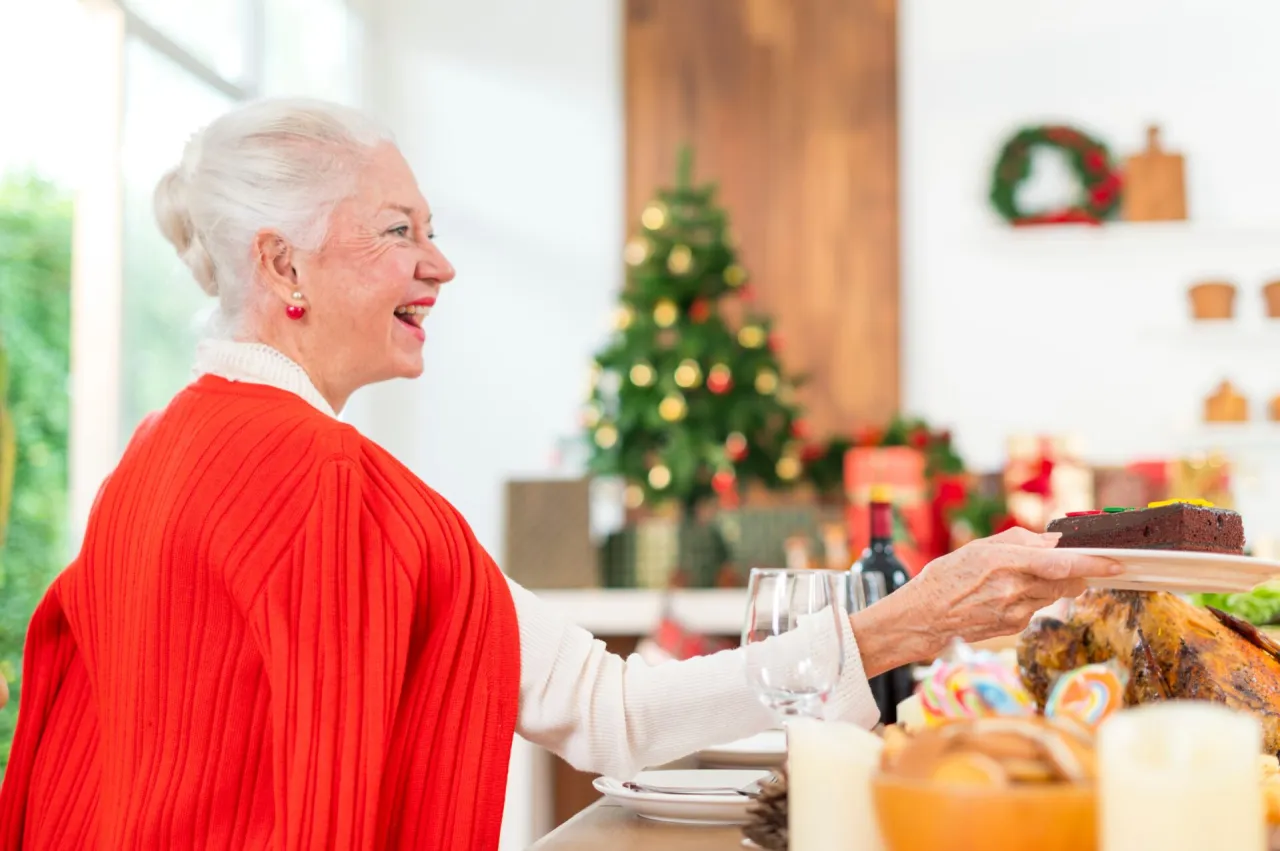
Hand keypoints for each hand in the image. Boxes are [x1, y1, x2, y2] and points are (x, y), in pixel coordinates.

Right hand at [850, 526, 1121, 675]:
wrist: (921, 619)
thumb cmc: (944, 578)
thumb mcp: (978, 548)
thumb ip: (1020, 542)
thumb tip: (1054, 541)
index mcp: (1005, 563)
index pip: (1062, 563)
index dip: (1094, 562)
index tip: (1117, 561)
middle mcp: (1015, 590)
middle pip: (1067, 582)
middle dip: (1075, 572)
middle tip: (1070, 563)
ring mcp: (1016, 613)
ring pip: (1053, 596)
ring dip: (1050, 585)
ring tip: (1019, 578)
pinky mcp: (1014, 629)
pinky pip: (1036, 609)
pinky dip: (1030, 599)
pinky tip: (1004, 597)